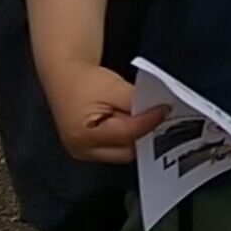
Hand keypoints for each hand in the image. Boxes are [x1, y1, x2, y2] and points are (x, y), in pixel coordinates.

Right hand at [43, 64, 169, 164]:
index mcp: (84, 135)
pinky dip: (127, 138)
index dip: (149, 121)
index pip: (127, 133)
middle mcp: (82, 150)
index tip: (166, 109)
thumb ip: (135, 100)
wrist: (64, 77)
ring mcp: (83, 153)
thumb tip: (159, 110)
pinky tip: (134, 124)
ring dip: (136, 137)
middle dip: (143, 134)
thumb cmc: (85, 80)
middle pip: (126, 151)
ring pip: (122, 153)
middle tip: (159, 116)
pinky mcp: (88, 150)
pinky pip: (115, 149)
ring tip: (146, 119)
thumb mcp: (113, 86)